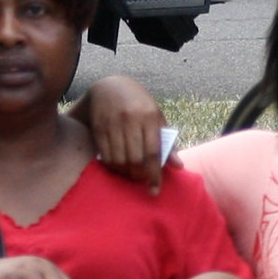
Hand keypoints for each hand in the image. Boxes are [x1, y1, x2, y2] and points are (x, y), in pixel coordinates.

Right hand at [83, 74, 167, 193]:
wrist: (109, 87)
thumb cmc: (139, 105)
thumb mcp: (157, 117)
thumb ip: (167, 142)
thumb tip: (178, 166)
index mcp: (149, 116)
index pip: (153, 152)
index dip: (154, 174)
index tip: (155, 191)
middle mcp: (130, 120)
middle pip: (135, 159)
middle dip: (139, 175)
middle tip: (142, 179)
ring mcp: (113, 123)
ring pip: (119, 160)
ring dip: (125, 173)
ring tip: (131, 173)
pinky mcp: (98, 128)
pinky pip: (106, 156)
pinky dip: (113, 166)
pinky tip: (118, 166)